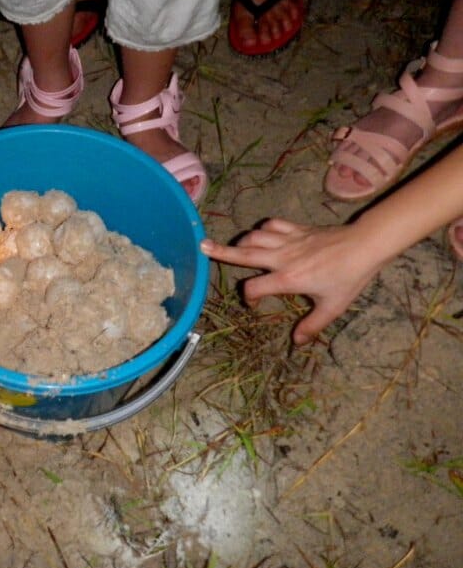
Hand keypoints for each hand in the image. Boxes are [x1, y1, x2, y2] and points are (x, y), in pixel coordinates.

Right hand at [200, 218, 385, 343]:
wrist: (365, 245)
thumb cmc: (349, 278)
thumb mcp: (332, 307)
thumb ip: (312, 325)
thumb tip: (296, 342)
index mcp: (288, 278)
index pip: (254, 288)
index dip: (249, 298)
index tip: (254, 304)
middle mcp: (282, 257)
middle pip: (244, 254)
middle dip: (221, 252)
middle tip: (201, 246)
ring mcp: (289, 241)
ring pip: (255, 237)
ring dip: (242, 242)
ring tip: (234, 248)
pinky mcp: (297, 229)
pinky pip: (272, 225)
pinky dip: (263, 229)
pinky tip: (261, 235)